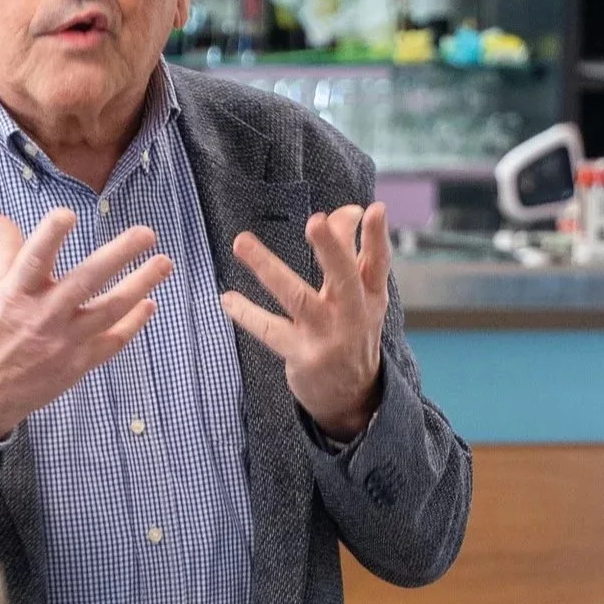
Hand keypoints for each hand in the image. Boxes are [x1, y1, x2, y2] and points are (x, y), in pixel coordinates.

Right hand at [0, 209, 173, 442]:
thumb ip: (2, 250)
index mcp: (16, 293)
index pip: (33, 258)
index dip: (50, 236)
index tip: (68, 214)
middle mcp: (43, 316)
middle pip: (85, 281)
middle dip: (119, 255)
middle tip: (146, 234)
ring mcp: (64, 342)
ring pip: (110, 310)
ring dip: (140, 285)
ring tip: (163, 263)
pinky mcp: (78, 364)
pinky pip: (113, 341)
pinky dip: (134, 323)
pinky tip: (149, 304)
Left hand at [222, 202, 389, 440]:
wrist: (353, 394)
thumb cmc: (352, 328)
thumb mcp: (363, 296)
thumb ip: (354, 252)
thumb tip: (349, 209)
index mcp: (371, 295)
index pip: (377, 262)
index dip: (377, 236)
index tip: (373, 209)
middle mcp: (352, 314)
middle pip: (343, 277)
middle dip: (330, 248)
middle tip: (316, 221)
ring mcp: (327, 335)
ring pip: (296, 297)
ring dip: (268, 267)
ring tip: (242, 242)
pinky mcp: (302, 355)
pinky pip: (268, 329)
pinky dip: (246, 313)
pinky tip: (226, 298)